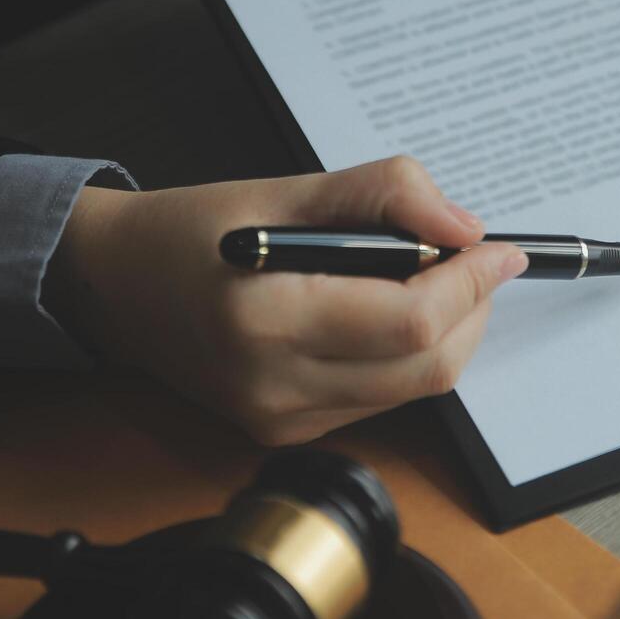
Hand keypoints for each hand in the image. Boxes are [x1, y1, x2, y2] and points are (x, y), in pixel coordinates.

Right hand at [45, 157, 526, 445]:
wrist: (116, 285)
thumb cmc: (195, 232)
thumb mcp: (289, 188)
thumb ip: (385, 195)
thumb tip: (465, 229)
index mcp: (267, 319)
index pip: (410, 321)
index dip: (472, 284)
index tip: (503, 250)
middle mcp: (275, 386)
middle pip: (428, 365)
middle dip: (472, 309)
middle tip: (477, 261)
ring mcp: (282, 419)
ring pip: (416, 387)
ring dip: (448, 333)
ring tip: (438, 281)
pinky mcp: (289, 431)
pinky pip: (384, 398)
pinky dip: (410, 356)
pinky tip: (393, 314)